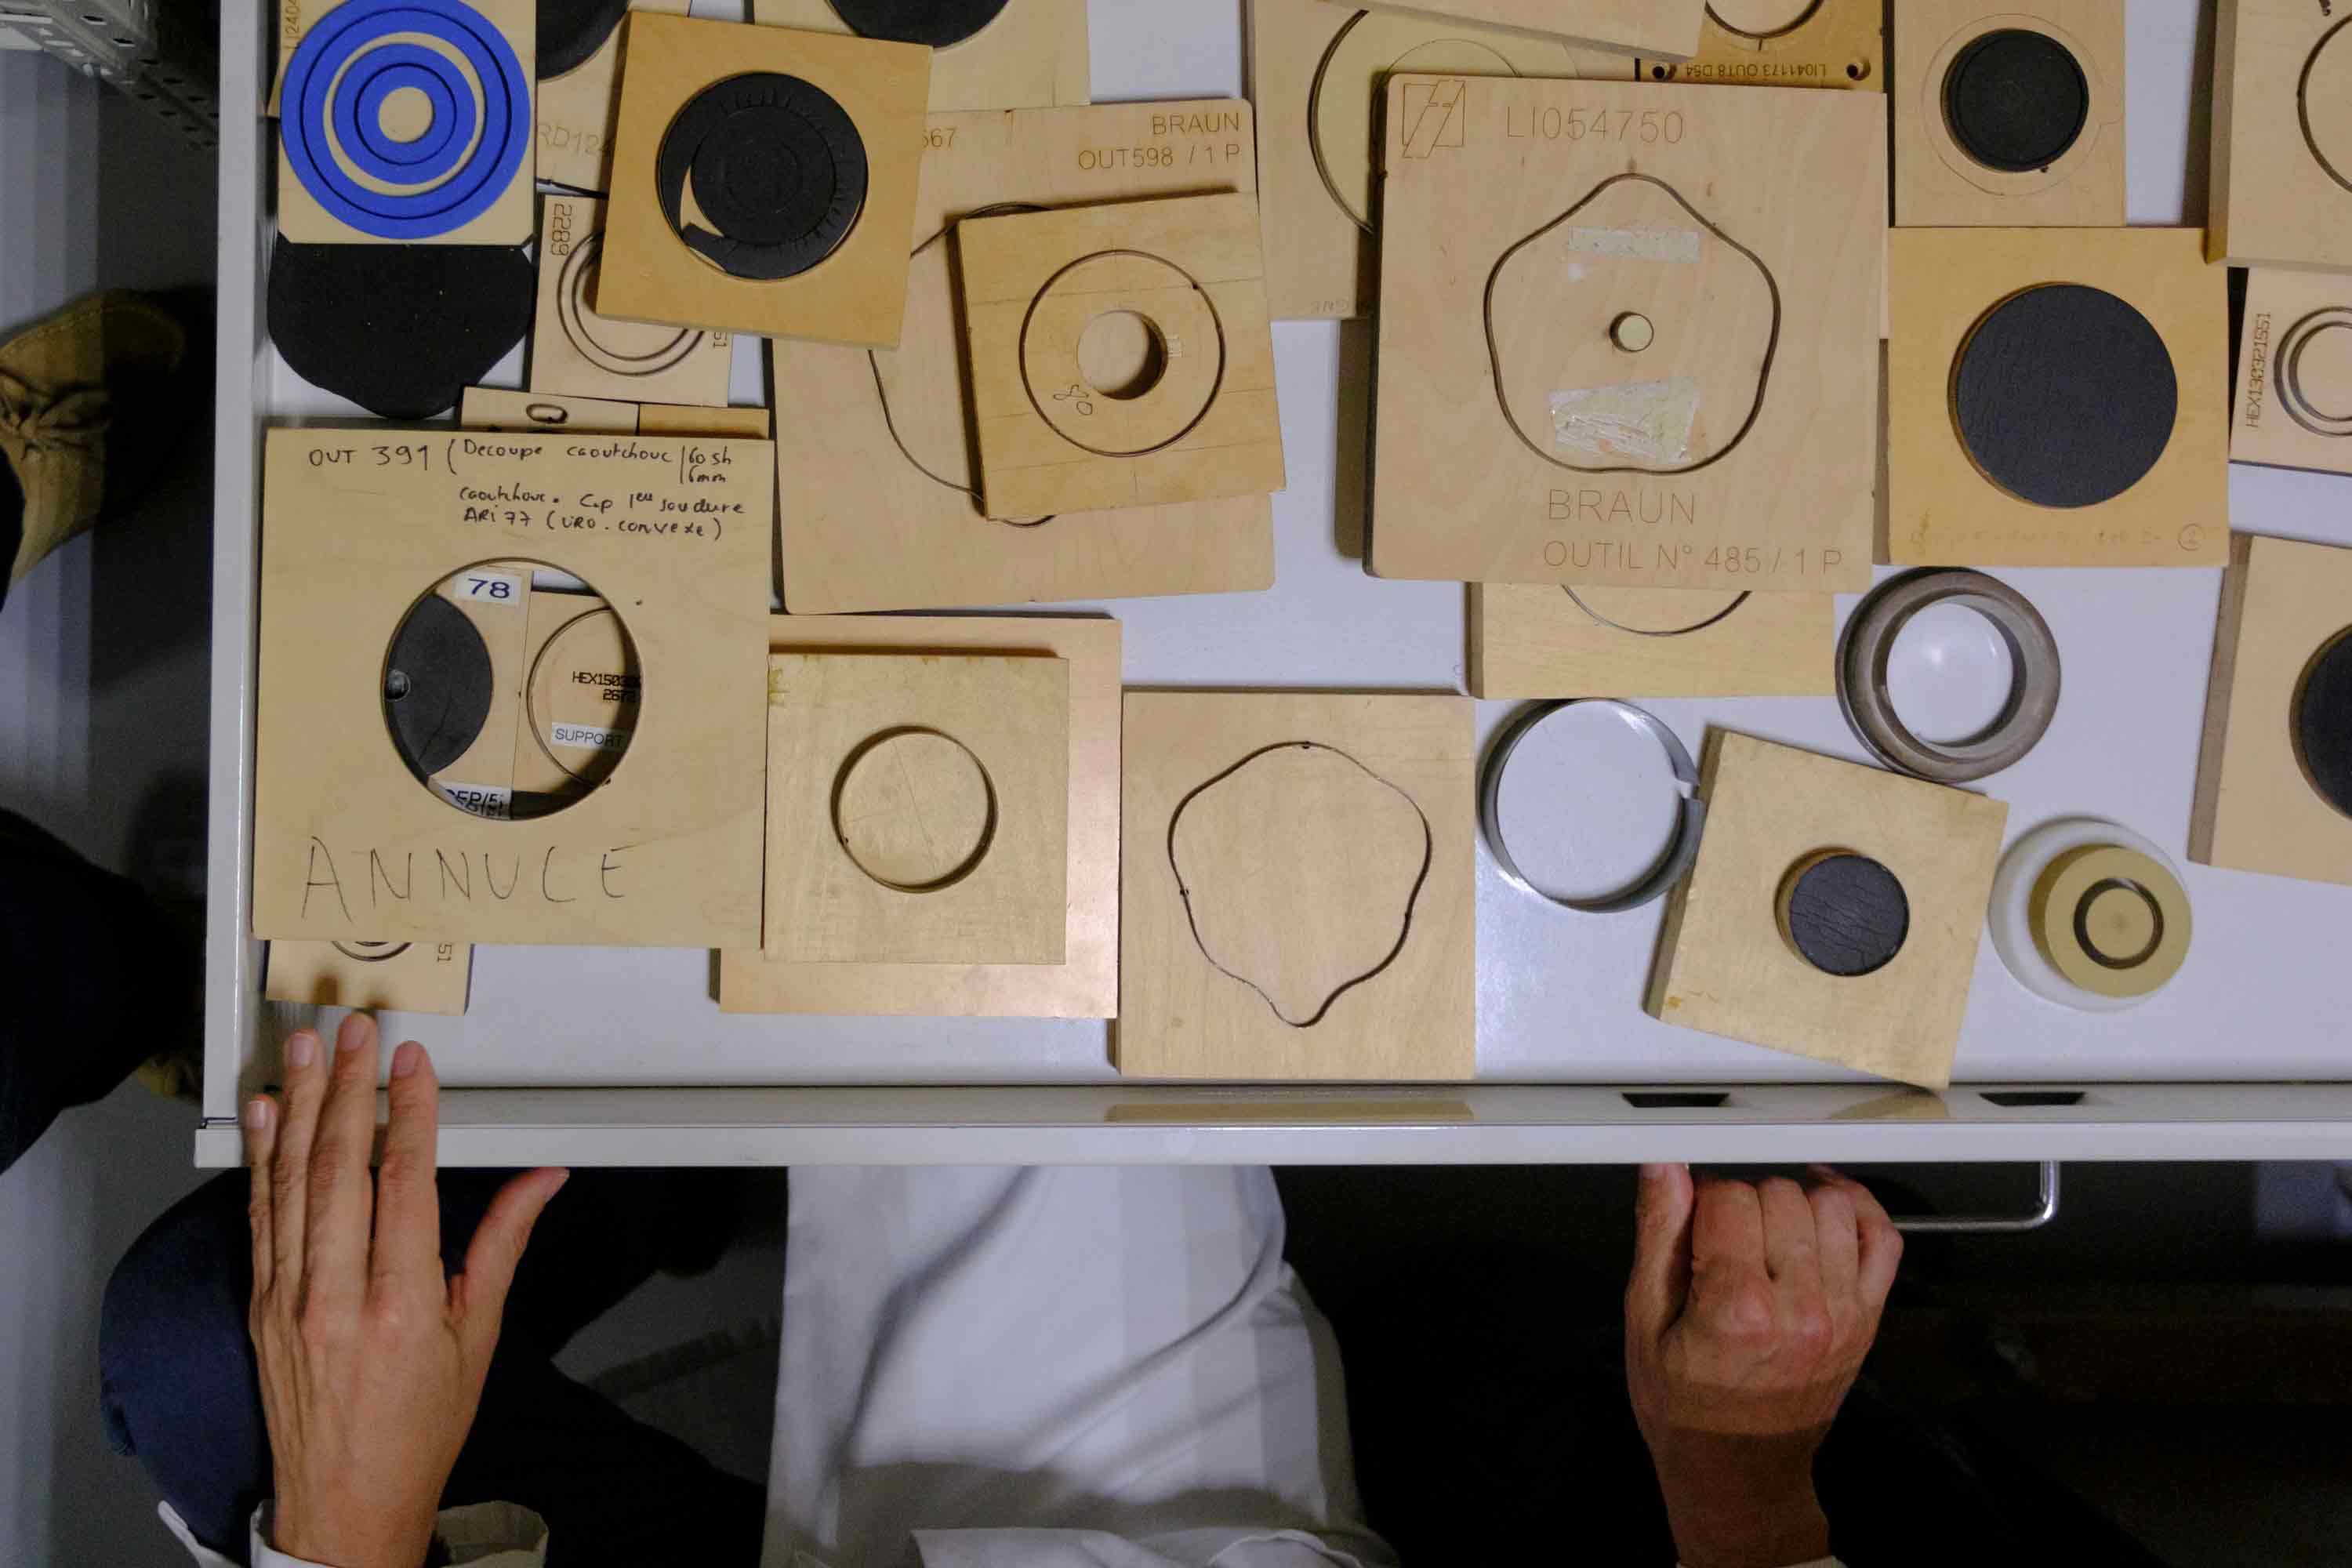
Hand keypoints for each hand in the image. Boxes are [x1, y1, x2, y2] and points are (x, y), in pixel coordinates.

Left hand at [244, 1014, 566, 1567]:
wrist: (346, 1501)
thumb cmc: (419, 1426)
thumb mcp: (479, 1336)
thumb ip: (502, 1245)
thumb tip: (541, 1180)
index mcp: (401, 1305)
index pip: (403, 1184)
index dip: (410, 1115)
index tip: (412, 1064)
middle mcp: (336, 1298)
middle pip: (339, 1169)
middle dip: (348, 1089)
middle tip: (356, 1033)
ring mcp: (288, 1300)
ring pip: (292, 1183)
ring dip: (297, 1107)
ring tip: (303, 1050)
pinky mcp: (260, 1305)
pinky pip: (260, 1217)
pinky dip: (261, 1160)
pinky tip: (263, 1115)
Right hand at [1623, 1165, 1901, 1567]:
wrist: (1738, 1470)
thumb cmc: (1683, 1404)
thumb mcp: (1645, 1321)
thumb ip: (1659, 1235)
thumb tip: (1663, 1166)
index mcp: (1736, 1308)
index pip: (1728, 1197)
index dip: (1702, 1199)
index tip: (1690, 1224)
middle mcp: (1799, 1306)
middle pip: (1780, 1194)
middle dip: (1745, 1200)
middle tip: (1723, 1236)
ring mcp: (1843, 1312)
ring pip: (1830, 1205)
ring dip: (1795, 1202)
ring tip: (1766, 1229)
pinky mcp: (1867, 1318)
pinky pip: (1881, 1238)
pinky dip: (1857, 1209)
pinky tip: (1824, 1206)